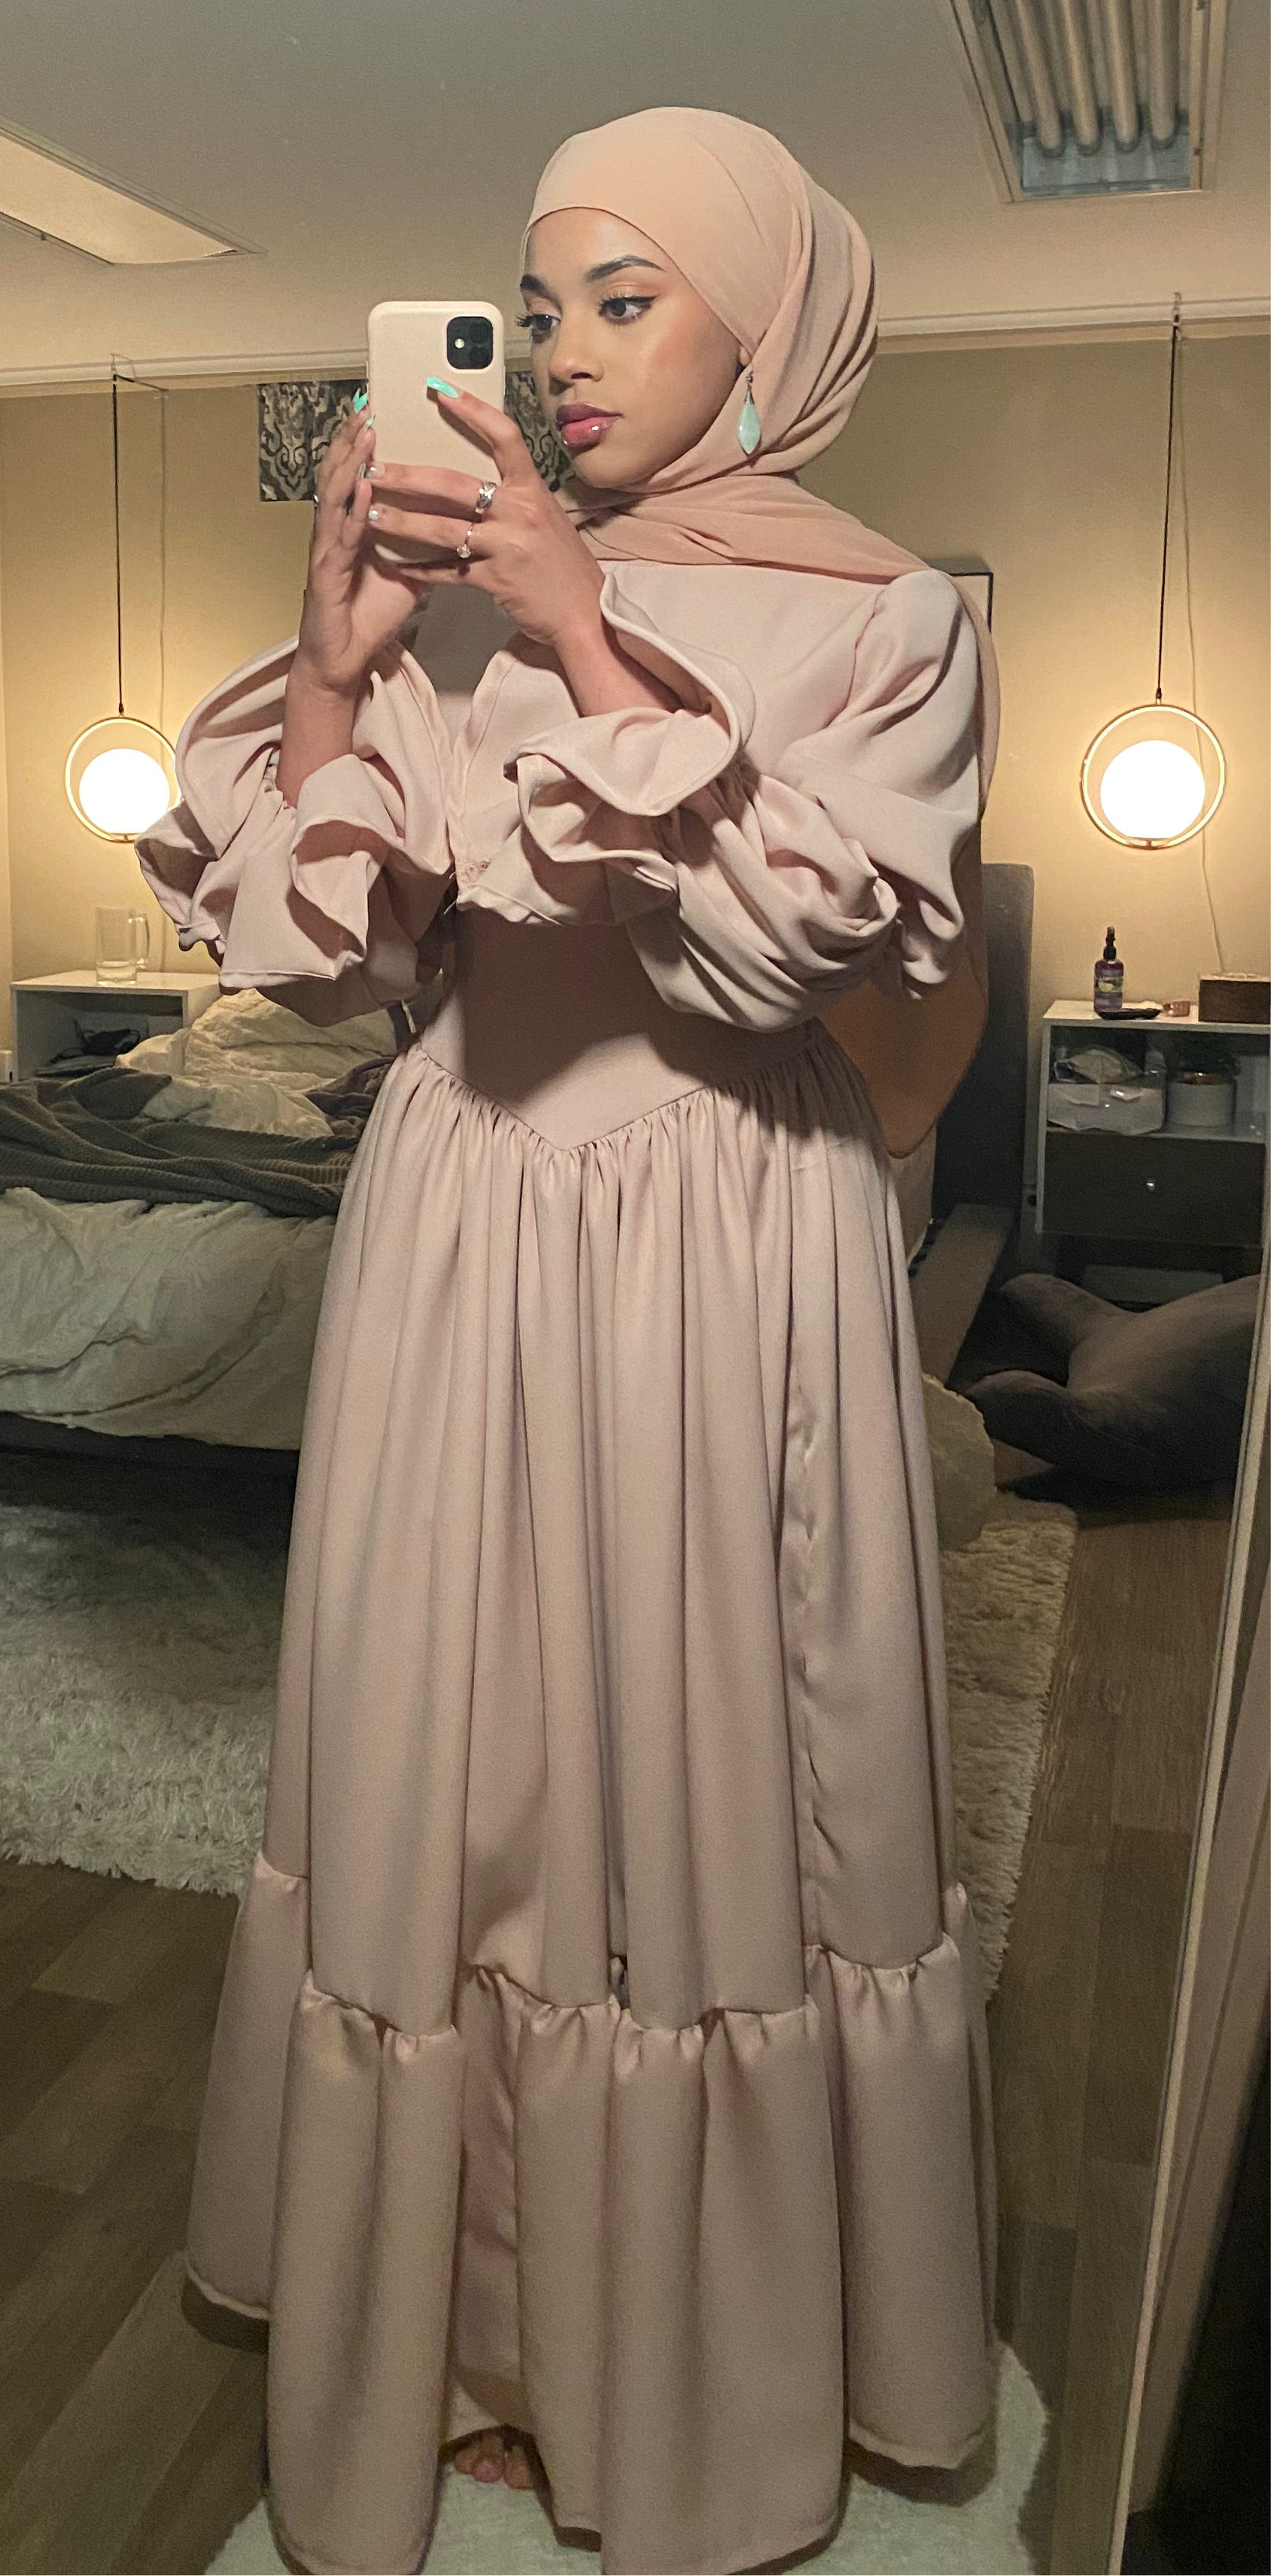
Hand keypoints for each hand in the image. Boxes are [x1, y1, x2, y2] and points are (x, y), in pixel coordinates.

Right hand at [292, 407, 434, 701]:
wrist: (345, 658)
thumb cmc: (370, 614)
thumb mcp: (408, 570)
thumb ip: (426, 542)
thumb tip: (460, 522)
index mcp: (354, 523)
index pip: (360, 471)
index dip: (368, 440)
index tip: (385, 407)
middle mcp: (337, 527)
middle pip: (342, 470)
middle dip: (355, 435)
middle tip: (371, 401)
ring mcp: (327, 547)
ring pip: (335, 494)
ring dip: (350, 460)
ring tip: (366, 430)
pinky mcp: (325, 573)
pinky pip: (340, 536)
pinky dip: (351, 509)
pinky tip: (362, 488)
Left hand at [363, 386, 604, 651]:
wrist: (584, 612)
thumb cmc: (562, 565)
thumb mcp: (544, 517)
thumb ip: (514, 496)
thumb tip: (479, 477)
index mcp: (532, 489)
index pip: (502, 436)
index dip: (472, 410)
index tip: (439, 391)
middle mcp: (519, 512)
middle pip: (454, 483)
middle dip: (408, 476)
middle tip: (374, 468)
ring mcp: (506, 546)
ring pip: (443, 528)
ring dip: (402, 523)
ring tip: (371, 515)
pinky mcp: (496, 580)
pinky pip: (449, 572)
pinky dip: (422, 569)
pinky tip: (399, 564)